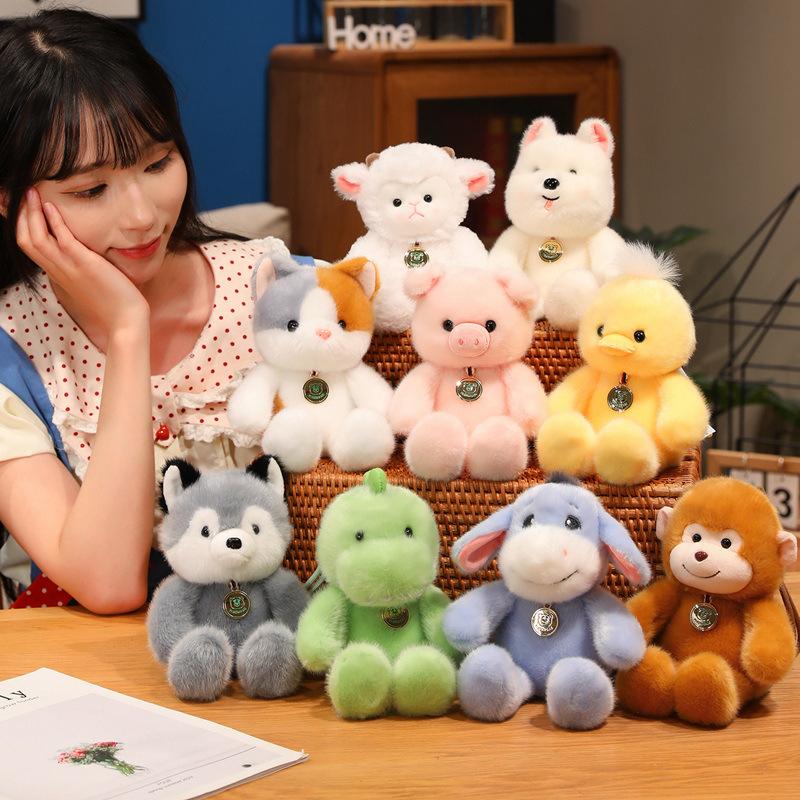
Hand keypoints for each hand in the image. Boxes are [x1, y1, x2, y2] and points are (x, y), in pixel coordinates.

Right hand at [16, 188, 148, 339]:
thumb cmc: (113, 301)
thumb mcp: (88, 281)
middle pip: (25, 239)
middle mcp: (57, 270)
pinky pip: (62, 240)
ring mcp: (69, 267)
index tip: (21, 208)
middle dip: (20, 214)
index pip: (28, 247)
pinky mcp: (84, 264)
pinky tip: (52, 206)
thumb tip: (81, 253)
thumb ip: (79, 267)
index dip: (21, 226)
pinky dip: (54, 222)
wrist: (126, 319)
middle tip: (24, 193)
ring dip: (31, 213)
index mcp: (57, 273)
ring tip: (32, 192)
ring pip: (36, 238)